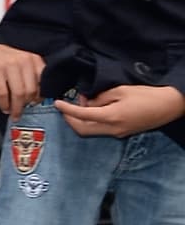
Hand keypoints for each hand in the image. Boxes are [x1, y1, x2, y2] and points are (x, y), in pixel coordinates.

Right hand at [0, 43, 44, 117]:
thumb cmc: (4, 61)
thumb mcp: (23, 65)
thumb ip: (31, 77)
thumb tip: (35, 98)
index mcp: (33, 60)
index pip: (42, 82)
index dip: (39, 97)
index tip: (34, 104)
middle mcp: (24, 61)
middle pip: (30, 90)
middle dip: (26, 105)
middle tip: (21, 111)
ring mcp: (10, 65)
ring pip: (18, 93)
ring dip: (16, 108)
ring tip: (13, 113)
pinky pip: (3, 93)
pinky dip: (4, 105)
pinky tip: (4, 108)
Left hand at [56, 86, 184, 137]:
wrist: (167, 106)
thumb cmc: (147, 95)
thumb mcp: (122, 90)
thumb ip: (102, 97)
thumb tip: (87, 102)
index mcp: (111, 117)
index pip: (82, 115)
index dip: (67, 110)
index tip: (57, 103)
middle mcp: (110, 129)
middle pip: (81, 129)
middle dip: (70, 119)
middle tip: (65, 106)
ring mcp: (115, 134)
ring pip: (89, 132)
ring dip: (79, 121)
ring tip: (80, 106)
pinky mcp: (120, 134)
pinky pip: (99, 131)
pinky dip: (90, 122)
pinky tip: (92, 111)